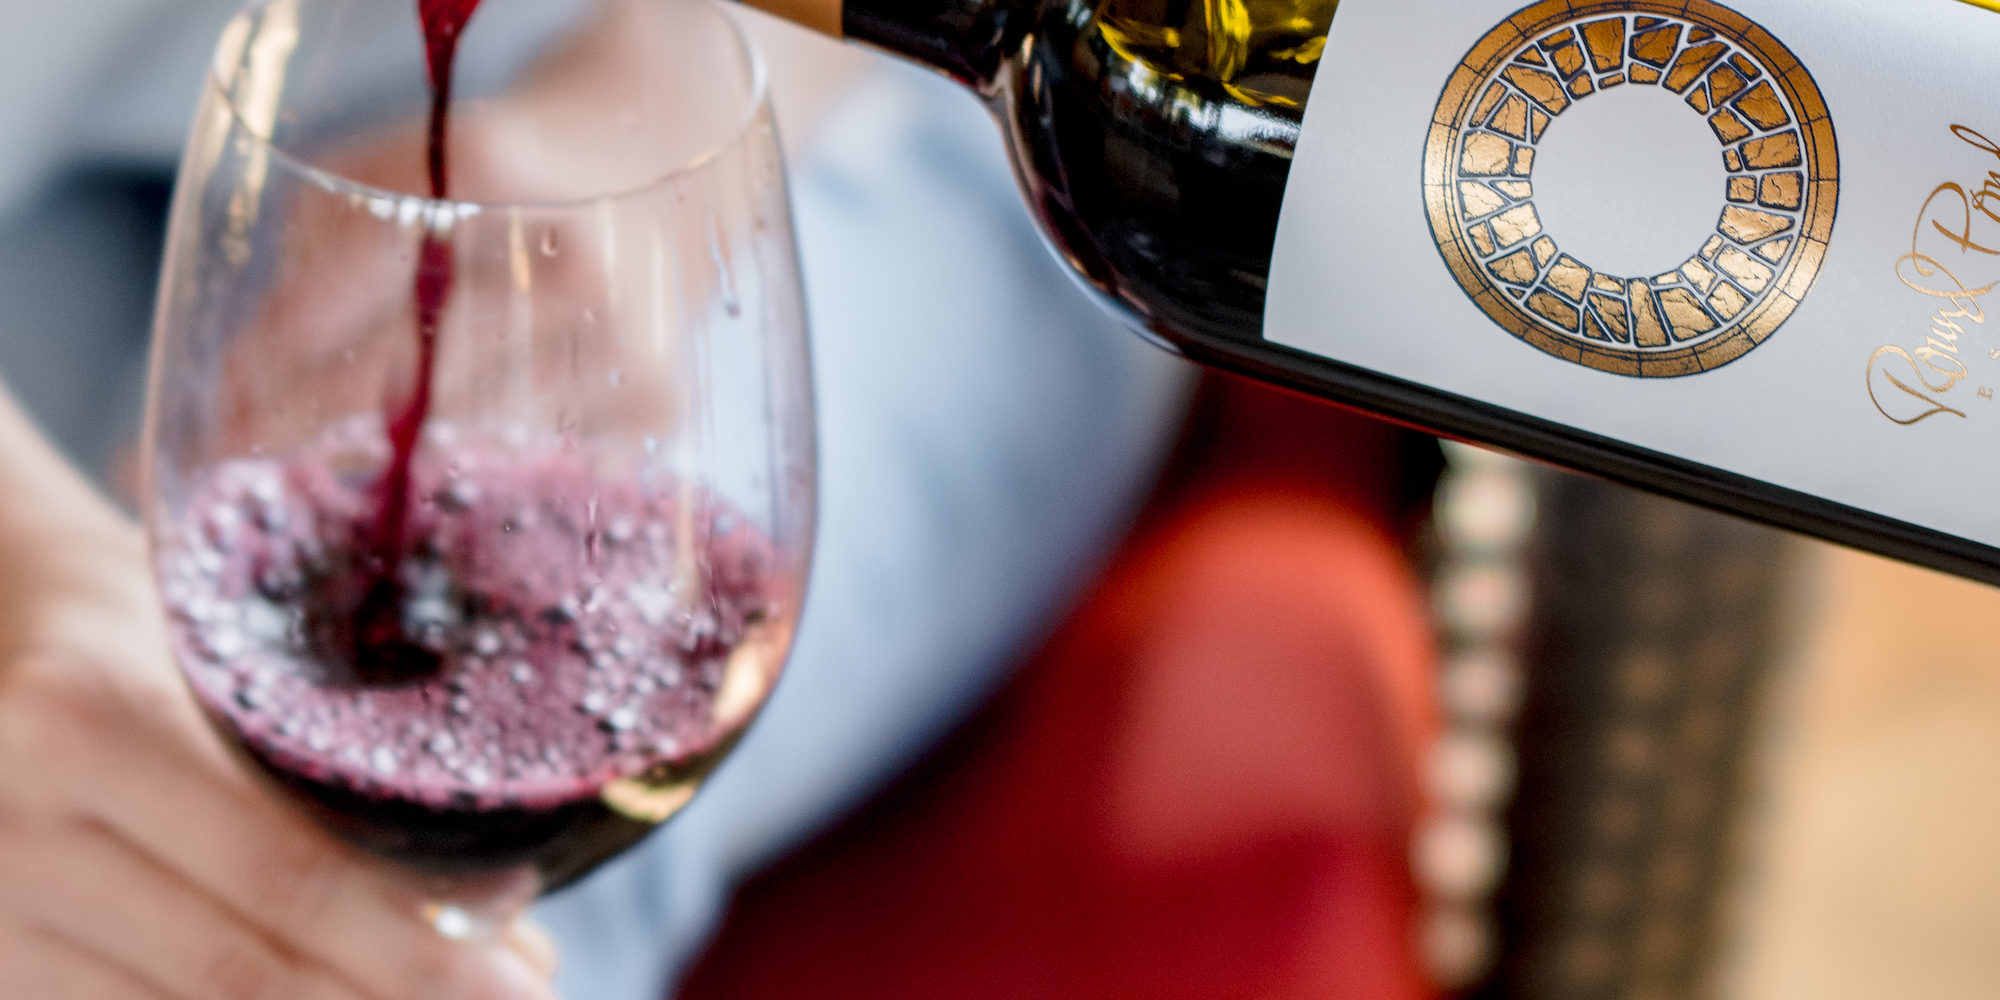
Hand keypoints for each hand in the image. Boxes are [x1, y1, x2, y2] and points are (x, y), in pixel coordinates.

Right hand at [0, 391, 560, 998]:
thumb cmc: (133, 633)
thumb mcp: (219, 647)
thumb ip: (334, 760)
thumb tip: (504, 904)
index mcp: (91, 719)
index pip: (285, 867)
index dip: (411, 929)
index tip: (517, 945)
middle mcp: (22, 827)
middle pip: (245, 965)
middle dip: (397, 995)